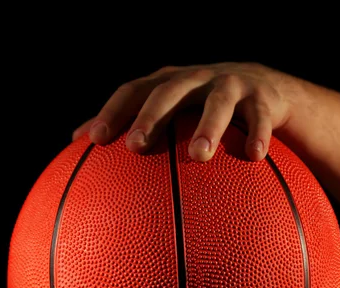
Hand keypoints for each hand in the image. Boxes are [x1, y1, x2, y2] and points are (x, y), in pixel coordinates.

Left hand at [72, 62, 296, 162]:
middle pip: (169, 91)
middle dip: (152, 116)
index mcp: (168, 84)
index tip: (94, 139)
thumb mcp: (171, 112)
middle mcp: (195, 79)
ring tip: (199, 156)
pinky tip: (254, 157)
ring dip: (208, 126)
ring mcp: (230, 84)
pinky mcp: (262, 97)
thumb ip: (132, 125)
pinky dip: (258, 134)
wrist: (261, 89)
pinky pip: (260, 116)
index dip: (113, 111)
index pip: (133, 91)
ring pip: (218, 102)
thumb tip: (77, 141)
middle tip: (136, 146)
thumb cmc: (203, 108)